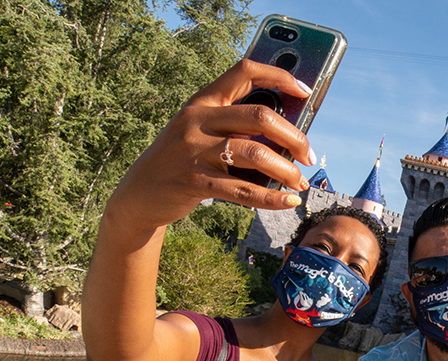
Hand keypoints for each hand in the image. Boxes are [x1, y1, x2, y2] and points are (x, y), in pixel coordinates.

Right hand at [109, 59, 315, 228]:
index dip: (279, 76)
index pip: (244, 72)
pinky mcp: (194, 182)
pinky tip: (289, 201)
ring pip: (255, 153)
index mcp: (202, 101)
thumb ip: (233, 127)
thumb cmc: (182, 160)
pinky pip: (243, 190)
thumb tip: (288, 136)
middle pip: (260, 117)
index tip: (305, 92)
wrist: (138, 194)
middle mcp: (197, 120)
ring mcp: (194, 151)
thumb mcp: (200, 132)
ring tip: (299, 182)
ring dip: (285, 170)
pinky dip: (271, 198)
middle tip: (308, 156)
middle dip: (294, 137)